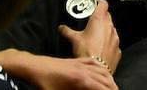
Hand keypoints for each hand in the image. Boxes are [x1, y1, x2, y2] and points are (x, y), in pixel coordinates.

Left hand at [0, 51, 114, 89]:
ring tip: (113, 87)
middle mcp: (83, 70)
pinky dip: (101, 69)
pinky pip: (93, 63)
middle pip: (104, 79)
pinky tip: (103, 73)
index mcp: (80, 80)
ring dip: (109, 79)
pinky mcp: (74, 60)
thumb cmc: (43, 84)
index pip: (101, 89)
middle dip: (112, 88)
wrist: (32, 66)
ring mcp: (79, 63)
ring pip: (100, 70)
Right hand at [60, 0, 120, 73]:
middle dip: (100, 16)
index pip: (103, 3)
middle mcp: (110, 27)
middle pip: (107, 15)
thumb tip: (61, 28)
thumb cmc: (87, 52)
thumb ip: (67, 31)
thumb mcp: (74, 39)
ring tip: (95, 35)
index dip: (98, 2)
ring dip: (105, 29)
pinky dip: (108, 42)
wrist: (97, 69)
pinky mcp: (117, 50)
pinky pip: (113, 42)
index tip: (93, 4)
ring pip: (111, 29)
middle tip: (91, 20)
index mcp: (99, 20)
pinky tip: (101, 48)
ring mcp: (115, 38)